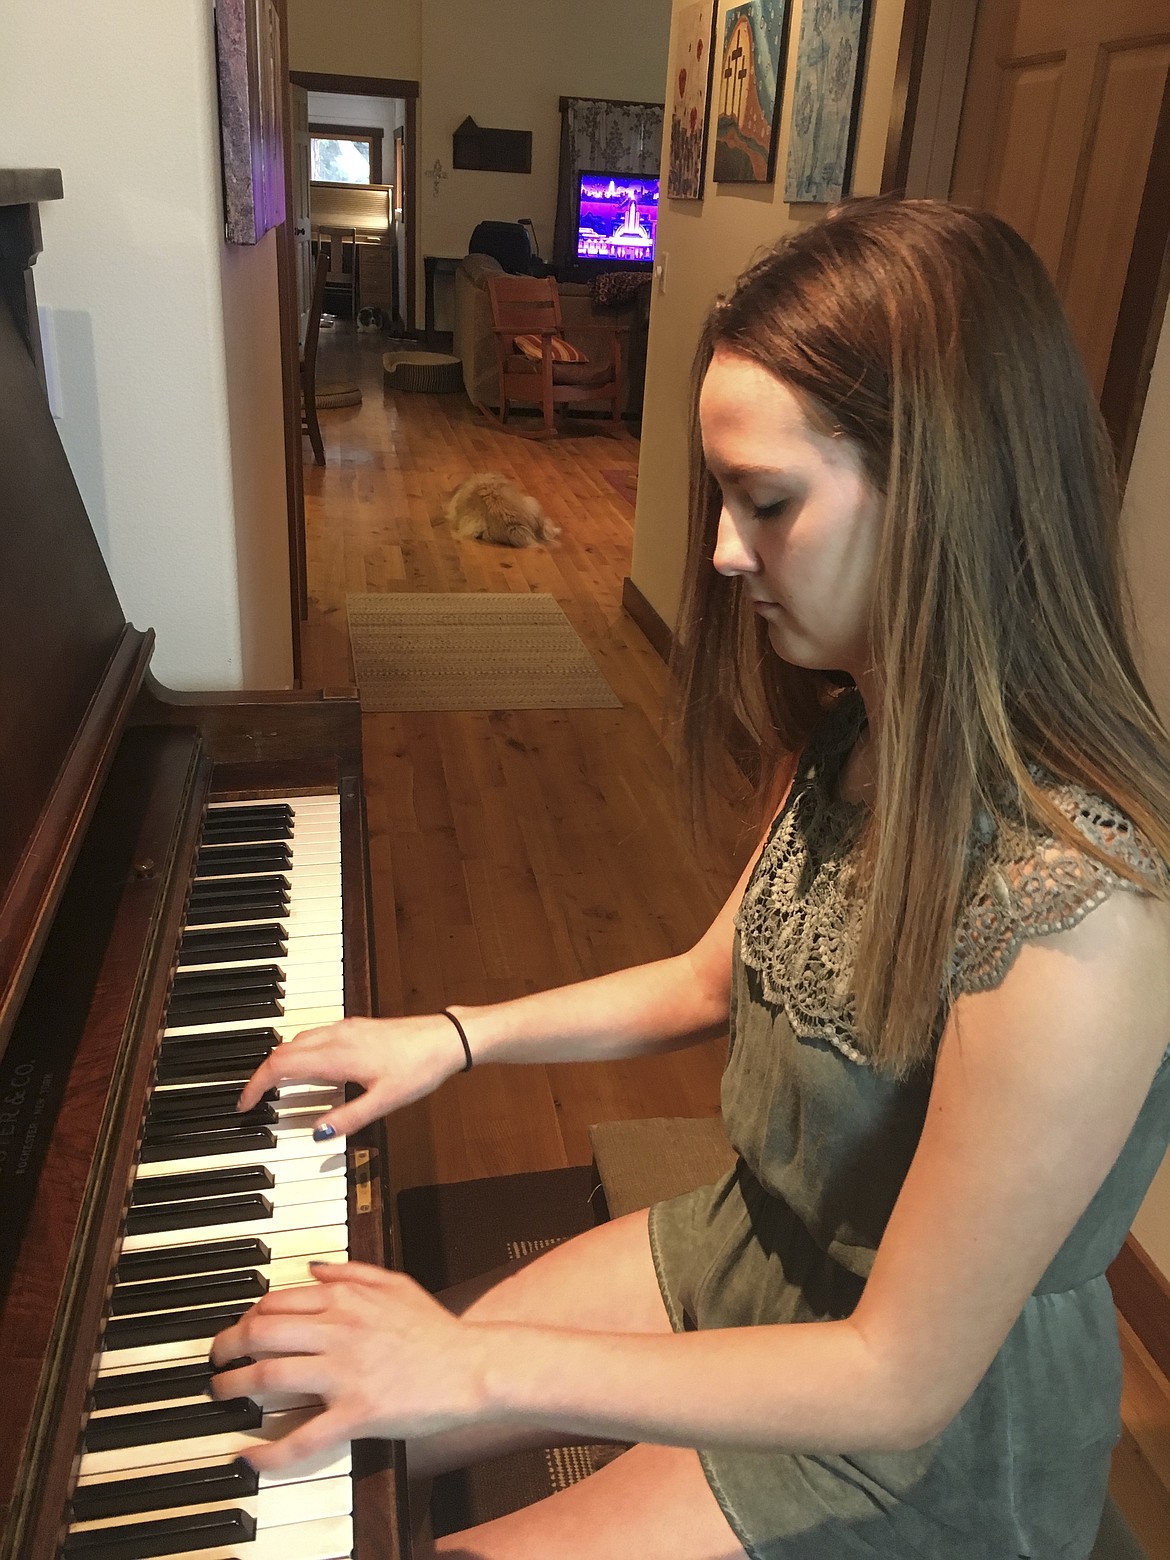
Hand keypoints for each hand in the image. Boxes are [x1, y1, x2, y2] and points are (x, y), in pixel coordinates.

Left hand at [209, 1262, 491, 1470]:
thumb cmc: (437, 1330)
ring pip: (270, 1376)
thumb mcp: (397, 1283)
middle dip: (227, 1346)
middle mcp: (339, 1330)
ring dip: (234, 1386)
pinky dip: (270, 1451)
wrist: (474, 1367)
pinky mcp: (356, 1414)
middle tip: (216, 1360)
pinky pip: (303, 1436)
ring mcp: (345, 1373)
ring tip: (221, 1394)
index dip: (247, 1317)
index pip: (277, 1301)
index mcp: (347, 1298)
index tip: (240, 1330)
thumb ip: (353, 1270)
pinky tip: (249, 1456)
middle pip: (261, 1333)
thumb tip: (314, 1266)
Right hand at [235, 1013, 467, 1136]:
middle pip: (283, 1050)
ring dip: (280, 1061)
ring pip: (298, 1040)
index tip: (244, 1104)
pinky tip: (308, 1069)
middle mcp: (336, 1036)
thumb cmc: (419, 1067)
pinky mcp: (356, 1027)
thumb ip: (349, 1118)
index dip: (256, 1085)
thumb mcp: (385, 1101)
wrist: (446, 1038)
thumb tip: (316, 1133)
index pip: (280, 1065)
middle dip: (262, 1074)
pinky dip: (298, 1053)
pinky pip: (314, 1036)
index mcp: (336, 1054)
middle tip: (254, 1100)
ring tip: (274, 1087)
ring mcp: (346, 1028)